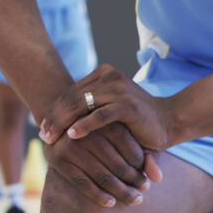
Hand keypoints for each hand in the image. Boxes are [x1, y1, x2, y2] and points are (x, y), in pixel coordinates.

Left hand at [40, 64, 174, 152]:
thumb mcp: (108, 108)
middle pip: (72, 96)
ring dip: (63, 122)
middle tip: (44, 136)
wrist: (169, 122)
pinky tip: (71, 136)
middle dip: (54, 118)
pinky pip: (99, 115)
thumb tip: (53, 118)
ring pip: (81, 104)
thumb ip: (86, 108)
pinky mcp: (129, 106)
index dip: (54, 110)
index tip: (43, 128)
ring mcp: (120, 89)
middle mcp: (110, 76)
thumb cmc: (135, 120)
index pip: (70, 91)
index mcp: (104, 73)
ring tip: (52, 139)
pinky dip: (84, 126)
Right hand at [46, 123, 152, 207]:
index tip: (150, 177)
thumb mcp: (127, 135)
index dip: (141, 165)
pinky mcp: (57, 160)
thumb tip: (158, 178)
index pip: (131, 148)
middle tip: (145, 191)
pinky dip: (98, 195)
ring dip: (121, 191)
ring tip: (135, 199)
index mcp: (106, 121)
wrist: (64, 123)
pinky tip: (111, 203)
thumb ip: (147, 155)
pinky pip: (82, 183)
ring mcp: (70, 146)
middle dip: (134, 181)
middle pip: (118, 164)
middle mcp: (87, 132)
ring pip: (103, 176)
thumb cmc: (104, 131)